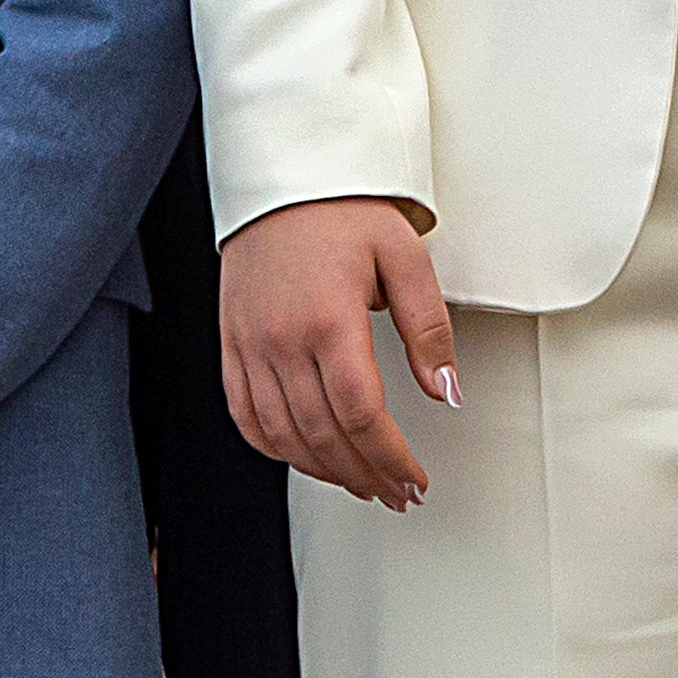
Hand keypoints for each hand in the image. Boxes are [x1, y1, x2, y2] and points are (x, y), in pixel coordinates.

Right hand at [221, 197, 453, 510]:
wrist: (281, 182)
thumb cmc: (344, 211)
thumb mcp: (406, 257)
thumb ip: (429, 329)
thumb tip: (447, 390)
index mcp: (329, 320)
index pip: (363, 414)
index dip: (391, 457)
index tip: (415, 479)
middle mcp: (282, 340)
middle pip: (324, 434)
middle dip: (366, 475)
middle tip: (397, 494)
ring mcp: (249, 346)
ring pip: (283, 436)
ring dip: (326, 471)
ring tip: (362, 484)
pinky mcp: (230, 346)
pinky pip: (245, 417)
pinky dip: (275, 448)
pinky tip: (306, 458)